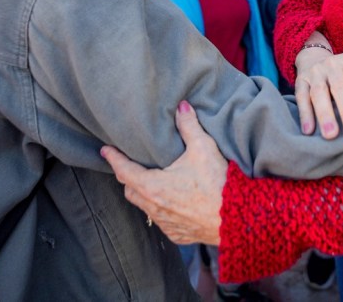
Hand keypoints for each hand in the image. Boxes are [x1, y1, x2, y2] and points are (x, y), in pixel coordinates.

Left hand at [100, 101, 226, 244]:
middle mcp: (154, 207)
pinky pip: (162, 221)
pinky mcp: (178, 234)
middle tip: (129, 165)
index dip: (114, 159)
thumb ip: (189, 126)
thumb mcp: (203, 149)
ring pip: (145, 208)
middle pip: (130, 190)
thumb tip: (181, 107)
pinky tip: (172, 202)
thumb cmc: (218, 184)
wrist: (237, 219)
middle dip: (127, 177)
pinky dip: (162, 210)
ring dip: (145, 194)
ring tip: (151, 182)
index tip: (105, 151)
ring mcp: (166, 223)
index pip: (124, 170)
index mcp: (153, 186)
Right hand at [294, 49, 342, 139]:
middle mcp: (333, 64)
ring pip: (319, 93)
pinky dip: (305, 115)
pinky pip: (301, 98)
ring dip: (325, 115)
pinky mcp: (300, 82)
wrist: (317, 61)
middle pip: (339, 86)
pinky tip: (309, 131)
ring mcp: (315, 72)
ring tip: (331, 135)